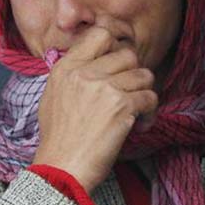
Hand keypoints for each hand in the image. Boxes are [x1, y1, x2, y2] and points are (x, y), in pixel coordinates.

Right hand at [32, 26, 157, 192]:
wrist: (61, 170)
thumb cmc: (59, 140)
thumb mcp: (54, 96)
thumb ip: (73, 74)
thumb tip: (98, 62)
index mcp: (66, 68)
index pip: (100, 34)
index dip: (116, 46)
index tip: (118, 66)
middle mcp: (84, 73)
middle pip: (127, 54)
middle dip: (133, 75)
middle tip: (130, 93)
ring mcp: (104, 88)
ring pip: (143, 74)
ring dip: (144, 93)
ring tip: (136, 111)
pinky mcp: (122, 106)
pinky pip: (150, 97)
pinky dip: (150, 113)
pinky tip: (140, 125)